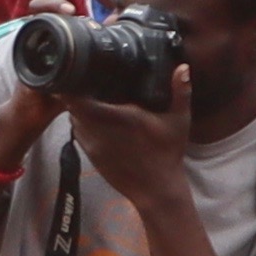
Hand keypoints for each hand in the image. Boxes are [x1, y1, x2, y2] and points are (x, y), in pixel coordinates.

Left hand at [57, 59, 194, 206]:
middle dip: (77, 95)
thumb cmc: (168, 153)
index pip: (80, 99)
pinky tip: (93, 121)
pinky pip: (79, 135)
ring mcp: (92, 145)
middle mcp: (99, 130)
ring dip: (79, 111)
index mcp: (118, 117)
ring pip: (74, 121)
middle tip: (85, 84)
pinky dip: (83, 126)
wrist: (156, 188)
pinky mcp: (90, 156)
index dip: (74, 86)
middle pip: (72, 107)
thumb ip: (180, 92)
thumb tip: (182, 67)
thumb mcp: (179, 120)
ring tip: (89, 100)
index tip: (79, 74)